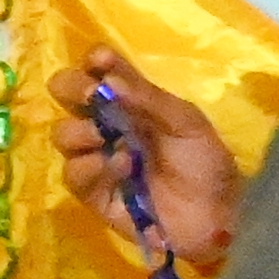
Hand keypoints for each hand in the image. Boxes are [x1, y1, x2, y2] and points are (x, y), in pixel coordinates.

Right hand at [54, 50, 240, 278]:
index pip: (99, 70)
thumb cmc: (205, 163)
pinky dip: (92, 167)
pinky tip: (121, 167)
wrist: (216, 216)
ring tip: (107, 139)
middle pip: (65, 94)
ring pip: (62, 134)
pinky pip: (73, 173)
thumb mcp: (186, 122)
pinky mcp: (93, 193)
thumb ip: (148, 99)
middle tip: (90, 96)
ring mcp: (96, 158)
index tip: (101, 62)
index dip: (94, 61)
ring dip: (80, 131)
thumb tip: (107, 81)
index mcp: (131, 102)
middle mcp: (107, 124)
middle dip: (71, 88)